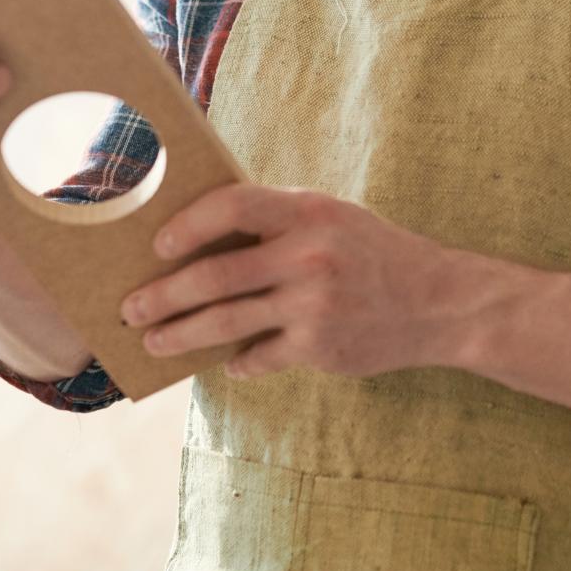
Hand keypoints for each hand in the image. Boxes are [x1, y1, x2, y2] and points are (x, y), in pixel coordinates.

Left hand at [120, 185, 464, 379]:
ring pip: (225, 324)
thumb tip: (199, 235)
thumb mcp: (330, 217)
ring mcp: (313, 305)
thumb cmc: (372, 251)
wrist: (440, 301)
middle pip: (214, 275)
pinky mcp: (320, 348)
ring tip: (152, 341)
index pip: (232, 207)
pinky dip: (237, 361)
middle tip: (129, 307)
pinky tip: (226, 364)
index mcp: (307, 211)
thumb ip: (275, 221)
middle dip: (163, 294)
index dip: (188, 224)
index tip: (157, 244)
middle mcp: (308, 256)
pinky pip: (259, 357)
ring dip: (179, 334)